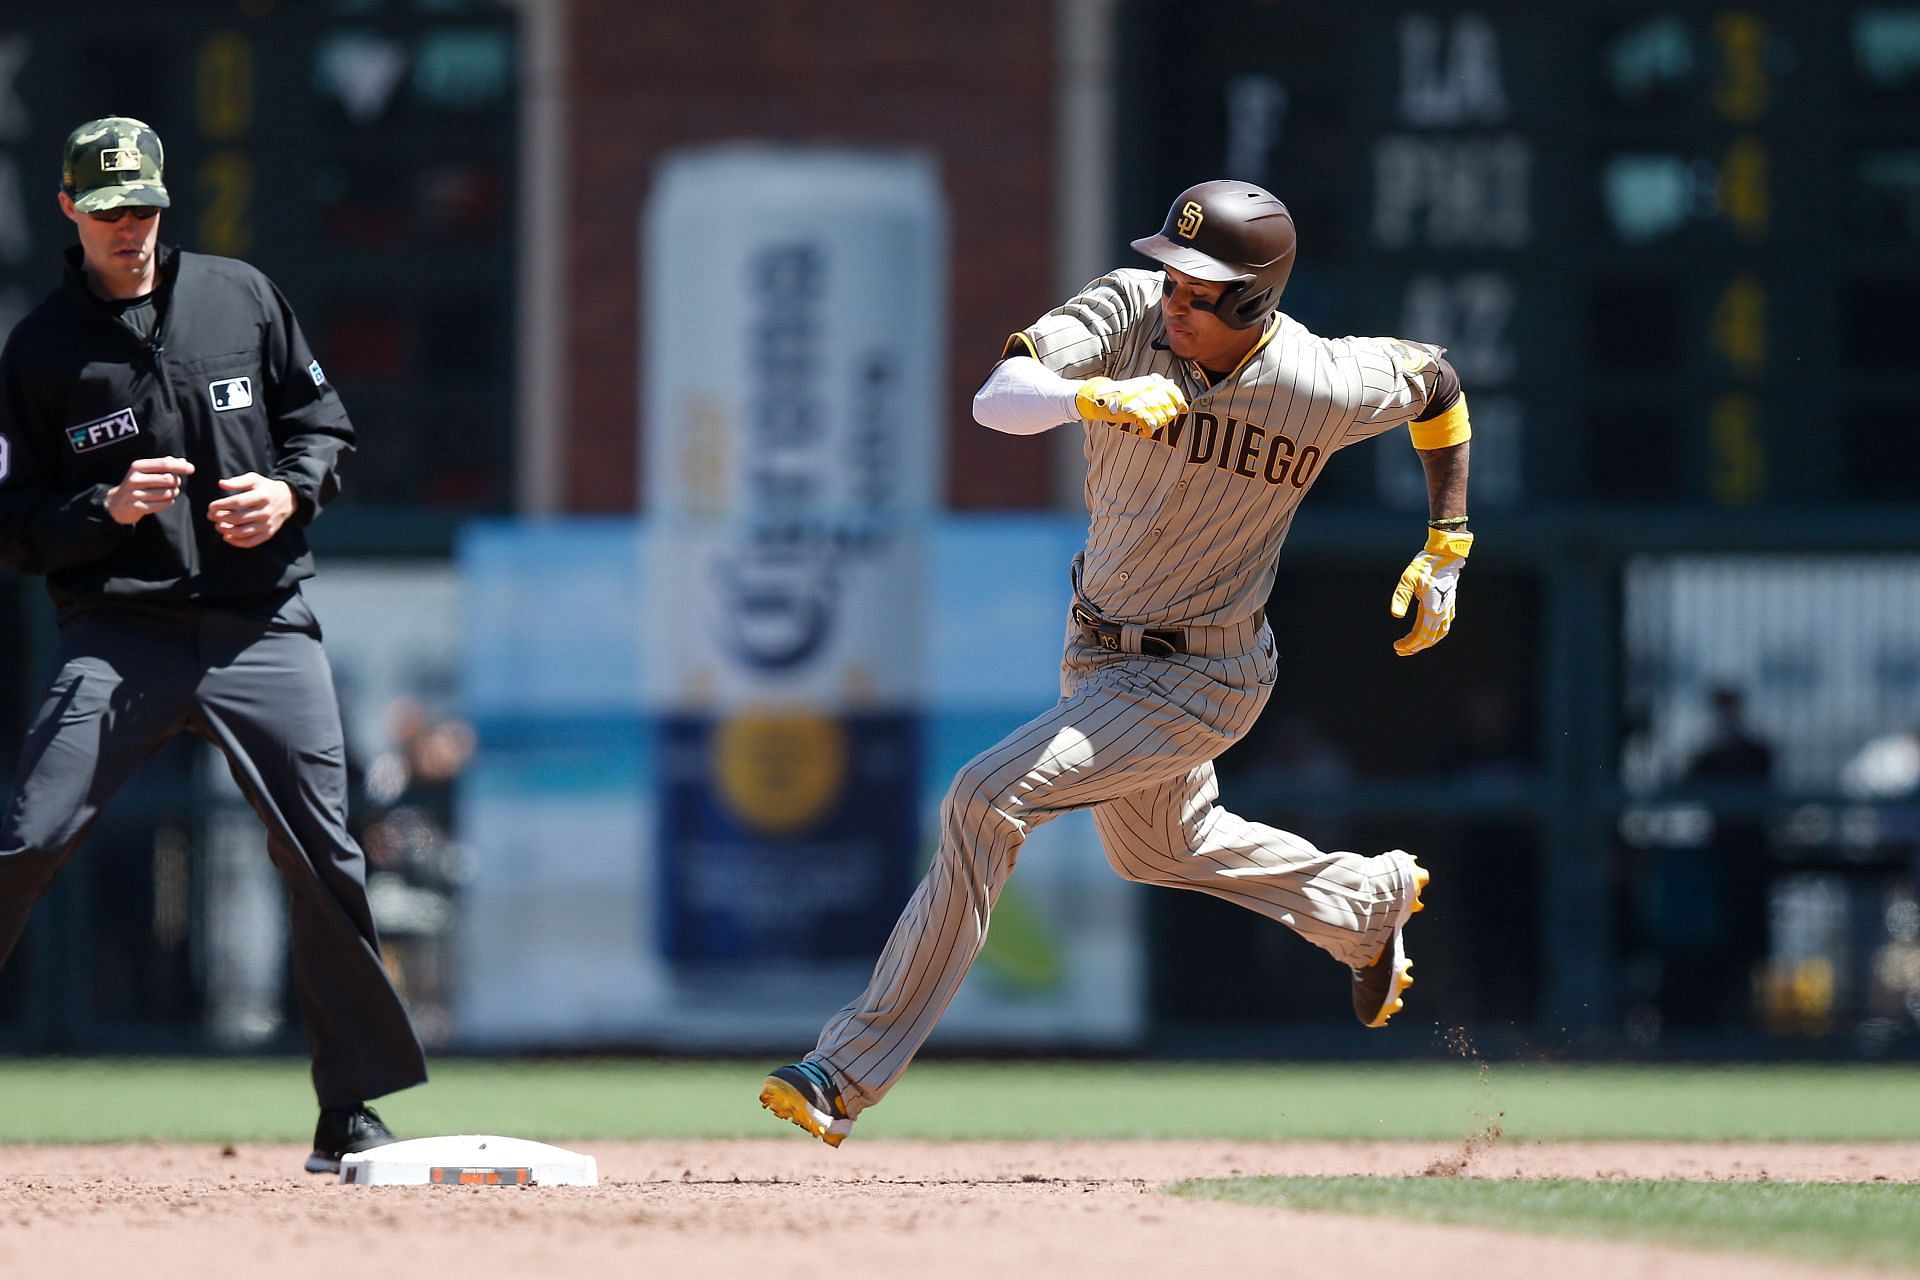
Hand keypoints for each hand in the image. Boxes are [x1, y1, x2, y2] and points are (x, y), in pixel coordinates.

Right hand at [104, 456, 194, 524]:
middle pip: (168, 479)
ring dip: (174, 493)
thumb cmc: (138, 484)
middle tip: (175, 485)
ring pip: (167, 493)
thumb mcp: (146, 471)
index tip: (192, 469)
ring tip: (171, 492)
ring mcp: (135, 494)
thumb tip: (183, 462)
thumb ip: (163, 465)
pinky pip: (162, 504)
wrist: (117, 503)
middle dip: (176, 482)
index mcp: (138, 466)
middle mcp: (135, 479)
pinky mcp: (137, 507)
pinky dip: (169, 502)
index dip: (180, 466)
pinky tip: (167, 500)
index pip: (164, 464)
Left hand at [207, 473, 295, 548]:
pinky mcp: (268, 534)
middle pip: (238, 518)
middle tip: (211, 516)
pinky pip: (250, 542)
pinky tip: (226, 536)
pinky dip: (236, 542)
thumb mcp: (254, 479)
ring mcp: (267, 524)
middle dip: (220, 518)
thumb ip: (238, 481)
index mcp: (262, 496)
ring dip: (226, 530)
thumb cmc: (265, 488)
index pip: (237, 502)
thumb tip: (221, 484)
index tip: (211, 507)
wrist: (288, 500)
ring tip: (218, 525)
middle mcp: (266, 512)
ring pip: (242, 532)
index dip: (221, 506)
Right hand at [1075, 374, 1186, 437]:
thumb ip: (1158, 386)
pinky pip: (1150, 426)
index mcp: (1152, 384)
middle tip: (1154, 419)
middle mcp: (1150, 392)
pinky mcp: (1135, 412)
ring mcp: (1143, 402)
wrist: (1102, 396)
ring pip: (1161, 420)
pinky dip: (1147, 431)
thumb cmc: (1122, 393)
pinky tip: (1142, 432)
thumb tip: (1174, 387)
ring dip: (1156, 425)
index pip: (1175, 392)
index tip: (1181, 409)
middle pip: (1170, 410)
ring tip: (1147, 425)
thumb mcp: (1141, 384)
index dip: (1179, 402)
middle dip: (1165, 418)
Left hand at [1389, 528, 1471, 655]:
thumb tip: (1395, 616)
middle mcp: (1443, 611)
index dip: (1410, 645)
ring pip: (1440, 632)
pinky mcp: (1450, 601)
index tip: (1397, 646)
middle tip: (1401, 650)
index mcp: (1433, 608)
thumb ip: (1401, 597)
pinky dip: (1435, 632)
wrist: (1447, 553)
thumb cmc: (1426, 564)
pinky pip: (1444, 624)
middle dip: (1416, 647)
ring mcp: (1448, 606)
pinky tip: (1428, 630)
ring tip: (1414, 645)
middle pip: (1431, 638)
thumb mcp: (1408, 578)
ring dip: (1426, 641)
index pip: (1423, 636)